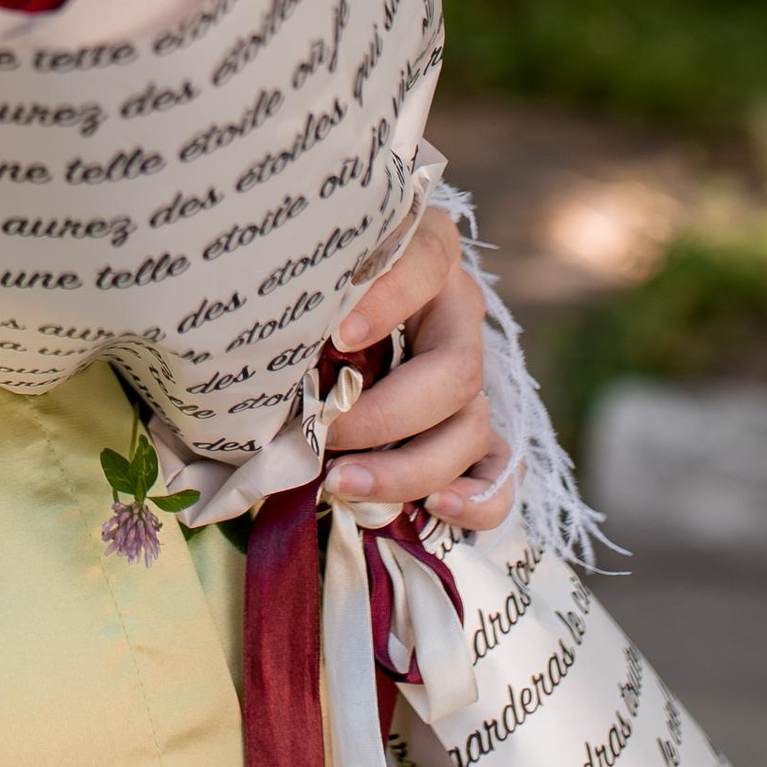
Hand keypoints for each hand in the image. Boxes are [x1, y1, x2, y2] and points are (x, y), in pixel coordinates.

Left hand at [320, 206, 515, 531]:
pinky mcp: (474, 427)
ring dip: (408, 469)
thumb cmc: (311, 288)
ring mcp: (471, 375)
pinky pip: (499, 474)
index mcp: (427, 258)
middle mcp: (458, 314)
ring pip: (472, 429)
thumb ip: (306, 294)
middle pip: (455, 373)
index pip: (427, 263)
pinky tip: (435, 508)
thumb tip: (267, 345)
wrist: (332, 315)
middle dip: (384, 417)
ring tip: (340, 484)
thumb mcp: (313, 275)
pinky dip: (477, 499)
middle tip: (321, 435)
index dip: (391, 300)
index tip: (339, 335)